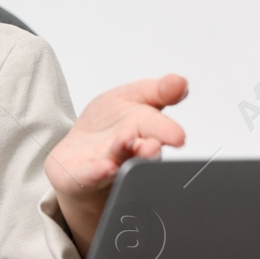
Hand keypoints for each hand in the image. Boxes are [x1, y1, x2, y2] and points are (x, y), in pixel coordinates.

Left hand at [45, 73, 188, 256]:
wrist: (79, 152)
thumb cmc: (109, 125)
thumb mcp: (131, 96)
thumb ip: (157, 90)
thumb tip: (180, 81)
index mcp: (146, 130)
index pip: (161, 130)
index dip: (168, 132)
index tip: (177, 136)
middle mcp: (131, 152)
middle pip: (143, 152)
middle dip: (148, 149)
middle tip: (151, 147)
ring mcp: (108, 165)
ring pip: (119, 162)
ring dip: (123, 154)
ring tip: (125, 146)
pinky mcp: (85, 176)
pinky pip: (90, 176)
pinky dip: (97, 173)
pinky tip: (103, 168)